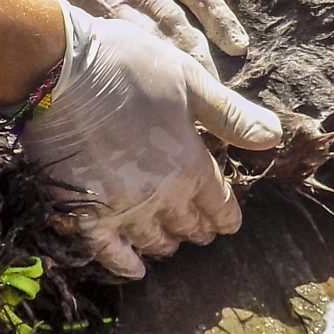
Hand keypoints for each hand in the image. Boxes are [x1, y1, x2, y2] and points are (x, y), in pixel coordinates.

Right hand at [21, 4, 283, 278]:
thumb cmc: (127, 65)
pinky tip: (135, 268)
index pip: (219, 205)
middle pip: (189, 226)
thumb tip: (274, 137)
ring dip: (167, 243)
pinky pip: (110, 253)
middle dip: (198, 228)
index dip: (226, 216)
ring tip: (169, 242)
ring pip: (154, 242)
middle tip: (199, 229)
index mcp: (190, 164)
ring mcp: (121, 209)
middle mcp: (161, 195)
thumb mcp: (188, 80)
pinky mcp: (84, 214)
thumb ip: (230, 115)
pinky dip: (125, 264)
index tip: (228, 222)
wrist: (59, 71)